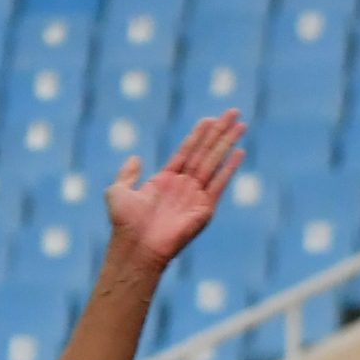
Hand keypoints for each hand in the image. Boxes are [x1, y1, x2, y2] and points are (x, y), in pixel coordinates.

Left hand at [106, 110, 246, 266]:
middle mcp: (183, 186)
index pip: (186, 151)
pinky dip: (230, 168)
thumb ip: (127, 174)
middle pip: (205, 152)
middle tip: (233, 111)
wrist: (136, 248)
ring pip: (214, 162)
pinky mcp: (204, 209)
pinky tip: (239, 151)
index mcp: (166, 180)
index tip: (210, 118)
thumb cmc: (124, 224)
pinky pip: (219, 183)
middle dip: (219, 131)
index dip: (198, 134)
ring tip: (241, 124)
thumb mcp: (118, 192)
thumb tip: (136, 157)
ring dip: (227, 142)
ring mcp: (195, 196)